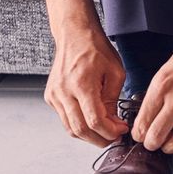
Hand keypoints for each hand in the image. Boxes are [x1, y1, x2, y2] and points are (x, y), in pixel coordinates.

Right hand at [42, 0, 128, 146]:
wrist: (74, 35)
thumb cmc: (95, 49)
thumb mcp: (115, 72)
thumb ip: (114, 98)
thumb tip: (113, 121)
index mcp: (82, 84)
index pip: (95, 120)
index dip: (110, 131)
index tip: (122, 130)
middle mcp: (64, 92)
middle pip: (80, 130)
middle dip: (100, 138)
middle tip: (114, 137)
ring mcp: (54, 95)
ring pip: (70, 128)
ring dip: (89, 135)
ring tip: (105, 132)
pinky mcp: (51, 96)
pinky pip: (65, 118)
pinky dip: (79, 125)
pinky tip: (92, 121)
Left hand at [132, 0, 172, 153]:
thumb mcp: (167, 69)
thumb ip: (157, 93)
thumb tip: (149, 113)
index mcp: (162, 87)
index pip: (142, 123)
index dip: (138, 134)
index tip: (140, 134)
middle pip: (155, 139)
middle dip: (150, 143)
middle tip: (153, 141)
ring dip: (168, 147)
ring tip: (169, 142)